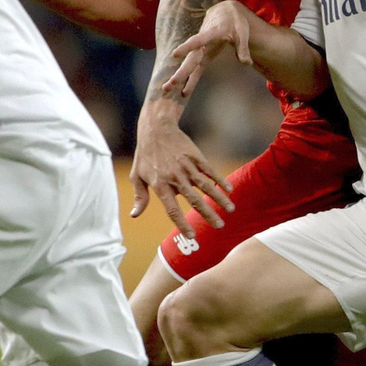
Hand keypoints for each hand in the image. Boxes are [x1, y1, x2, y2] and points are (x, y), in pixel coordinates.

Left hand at [129, 104, 233, 237]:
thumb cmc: (145, 155)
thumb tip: (134, 215)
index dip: (182, 224)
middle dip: (208, 214)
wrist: (156, 129)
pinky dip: (220, 180)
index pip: (172, 209)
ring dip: (219, 199)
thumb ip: (140, 196)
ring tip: (230, 210)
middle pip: (194, 200)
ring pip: (206, 186)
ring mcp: (187, 167)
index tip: (191, 236)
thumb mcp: (136, 175)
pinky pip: (210, 171)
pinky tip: (229, 190)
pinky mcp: (196, 157)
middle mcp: (175, 178)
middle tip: (219, 227)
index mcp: (160, 185)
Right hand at [164, 0, 257, 98]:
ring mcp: (200, 51)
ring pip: (188, 65)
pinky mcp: (202, 57)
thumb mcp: (242, 32)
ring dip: (178, 77)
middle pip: (190, 59)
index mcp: (211, 33)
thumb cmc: (234, 22)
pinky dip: (190, 81)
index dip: (187, 47)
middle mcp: (202, 43)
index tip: (175, 54)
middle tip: (170, 84)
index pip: (197, 40)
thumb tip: (247, 63)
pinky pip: (195, 70)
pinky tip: (183, 93)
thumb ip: (242, 48)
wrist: (224, 12)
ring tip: (165, 89)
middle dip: (180, 72)